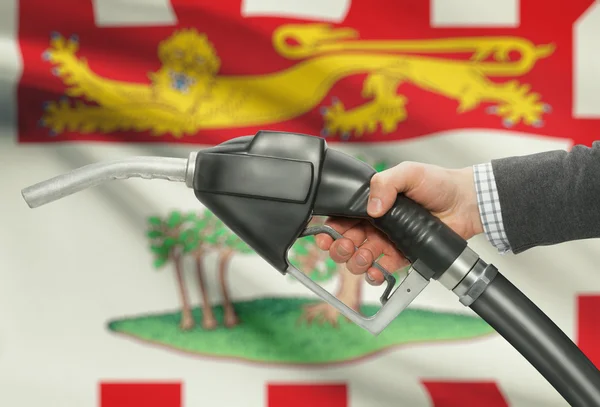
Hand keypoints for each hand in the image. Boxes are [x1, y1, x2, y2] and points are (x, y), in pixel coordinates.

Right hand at [315, 161, 483, 284]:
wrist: (465, 202)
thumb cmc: (438, 183)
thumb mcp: (408, 173)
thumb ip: (384, 183)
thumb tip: (372, 207)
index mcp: (370, 204)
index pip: (340, 219)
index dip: (329, 229)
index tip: (325, 235)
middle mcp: (375, 224)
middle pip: (345, 242)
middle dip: (340, 248)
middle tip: (346, 246)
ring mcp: (387, 241)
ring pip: (359, 259)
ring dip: (356, 262)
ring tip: (364, 256)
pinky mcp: (402, 256)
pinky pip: (382, 271)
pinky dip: (374, 275)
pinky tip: (375, 271)